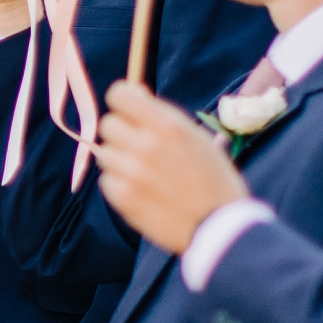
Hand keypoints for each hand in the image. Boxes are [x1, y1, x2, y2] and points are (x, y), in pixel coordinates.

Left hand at [95, 80, 251, 255]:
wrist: (219, 227)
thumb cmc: (214, 180)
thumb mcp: (197, 138)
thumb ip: (163, 116)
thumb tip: (134, 94)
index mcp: (168, 126)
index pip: (119, 95)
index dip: (122, 100)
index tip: (128, 109)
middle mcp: (146, 145)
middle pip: (108, 124)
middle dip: (122, 131)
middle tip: (139, 146)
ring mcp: (132, 173)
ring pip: (104, 152)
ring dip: (119, 158)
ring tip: (144, 171)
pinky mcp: (123, 198)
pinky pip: (106, 180)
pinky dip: (119, 183)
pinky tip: (141, 190)